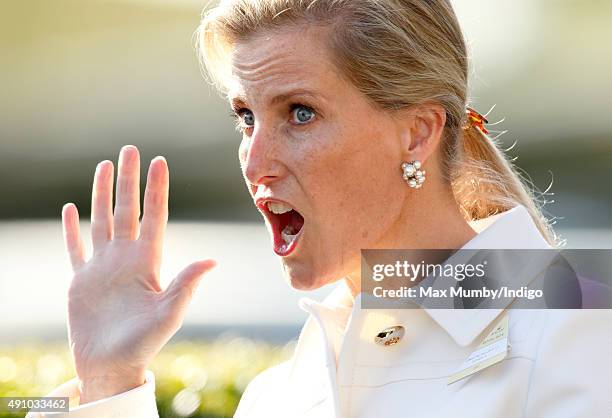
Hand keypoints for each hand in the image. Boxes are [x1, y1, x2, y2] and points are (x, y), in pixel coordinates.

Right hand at [61, 145, 215, 402]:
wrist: (112, 365)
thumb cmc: (144, 343)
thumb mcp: (169, 312)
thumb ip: (186, 284)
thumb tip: (213, 260)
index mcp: (147, 260)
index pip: (153, 215)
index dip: (156, 189)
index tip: (159, 161)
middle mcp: (125, 257)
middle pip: (127, 208)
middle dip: (128, 179)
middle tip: (129, 149)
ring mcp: (102, 266)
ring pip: (101, 220)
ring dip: (101, 193)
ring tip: (104, 166)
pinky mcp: (80, 280)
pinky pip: (74, 248)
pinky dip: (70, 229)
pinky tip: (69, 208)